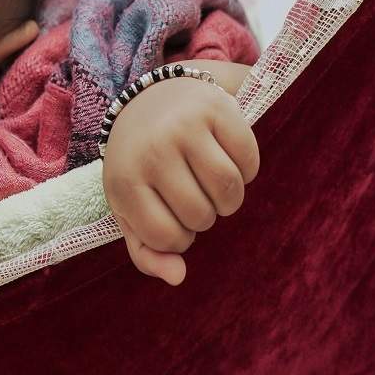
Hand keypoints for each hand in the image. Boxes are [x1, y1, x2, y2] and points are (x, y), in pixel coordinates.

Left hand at [102, 72, 259, 284]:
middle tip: (193, 193)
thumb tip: (178, 277)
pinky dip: (247, 170)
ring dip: (229, 199)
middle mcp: (152, 151)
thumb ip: (146, 251)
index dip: (178, 237)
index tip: (171, 215)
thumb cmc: (140, 162)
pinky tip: (228, 159)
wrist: (149, 98)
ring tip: (212, 184)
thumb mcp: (129, 206)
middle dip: (204, 215)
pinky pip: (249, 161)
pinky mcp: (216, 108)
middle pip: (201, 216)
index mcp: (124, 180)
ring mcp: (184, 126)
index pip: (168, 239)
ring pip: (229, 192)